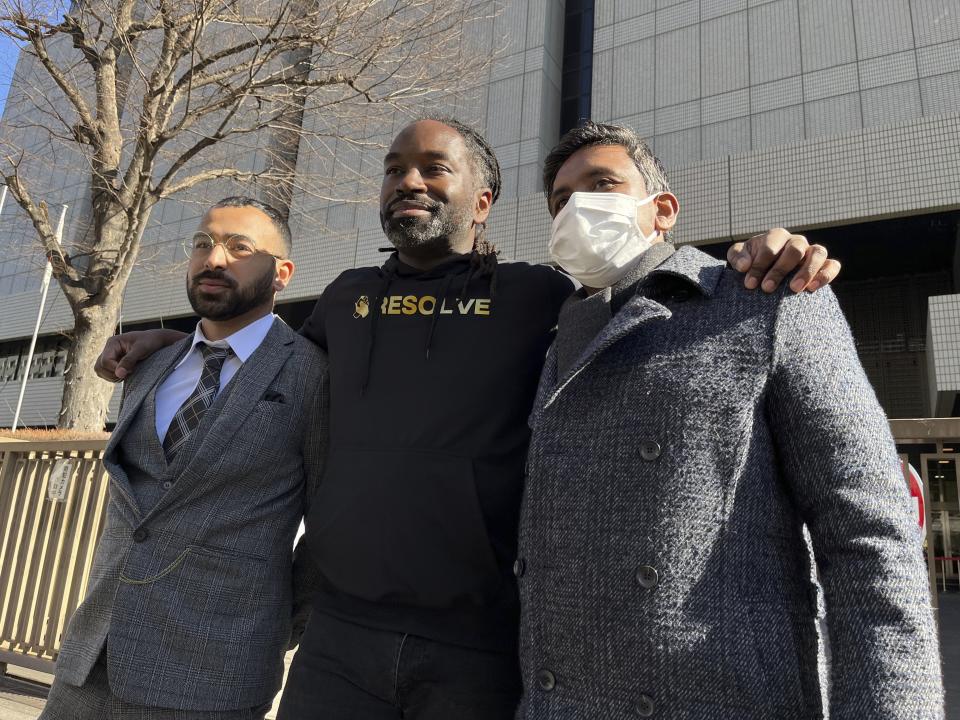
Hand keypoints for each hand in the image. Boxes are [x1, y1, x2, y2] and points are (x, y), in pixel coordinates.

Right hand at [94, 329, 185, 381]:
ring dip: (112, 376)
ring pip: (100, 371)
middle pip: (99, 367)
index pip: (105, 361)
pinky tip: (127, 374)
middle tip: (128, 373)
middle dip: (112, 374)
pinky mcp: (114, 362)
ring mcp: (110, 356)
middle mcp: (109, 349)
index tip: (131, 370)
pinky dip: (114, 377)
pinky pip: (106, 374)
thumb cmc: (150, 342)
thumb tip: (119, 374)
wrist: (156, 340)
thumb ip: (129, 361)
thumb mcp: (141, 350)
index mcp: (113, 343)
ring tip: (128, 373)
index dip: (115, 369)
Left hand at [727, 228, 841, 292]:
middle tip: (767, 288)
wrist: (765, 273)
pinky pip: (832, 265)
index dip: (760, 265)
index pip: (771, 246)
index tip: (750, 283)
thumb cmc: (751, 262)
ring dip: (807, 271)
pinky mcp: (823, 265)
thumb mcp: (739, 258)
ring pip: (818, 253)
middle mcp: (796, 242)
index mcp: (776, 236)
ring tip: (793, 289)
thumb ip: (738, 258)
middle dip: (780, 270)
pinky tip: (812, 289)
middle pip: (795, 249)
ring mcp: (811, 252)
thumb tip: (744, 266)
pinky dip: (826, 275)